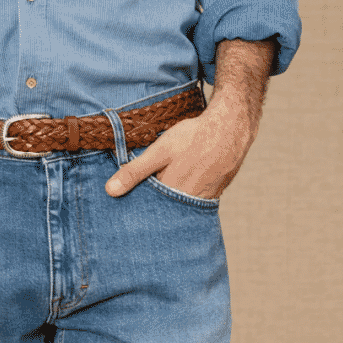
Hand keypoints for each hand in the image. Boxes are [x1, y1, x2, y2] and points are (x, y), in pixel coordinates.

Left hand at [105, 37, 275, 201]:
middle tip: (142, 206)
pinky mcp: (213, 196)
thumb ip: (135, 172)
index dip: (137, 209)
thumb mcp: (160, 151)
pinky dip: (185, 200)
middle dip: (152, 211)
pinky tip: (182, 188)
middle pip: (163, 213)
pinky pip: (193, 204)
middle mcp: (187, 204)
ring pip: (179, 209)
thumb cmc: (194, 137)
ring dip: (169, 206)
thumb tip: (110, 191)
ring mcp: (202, 202)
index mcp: (171, 197)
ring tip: (163, 196)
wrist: (232, 128)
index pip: (147, 211)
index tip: (125, 209)